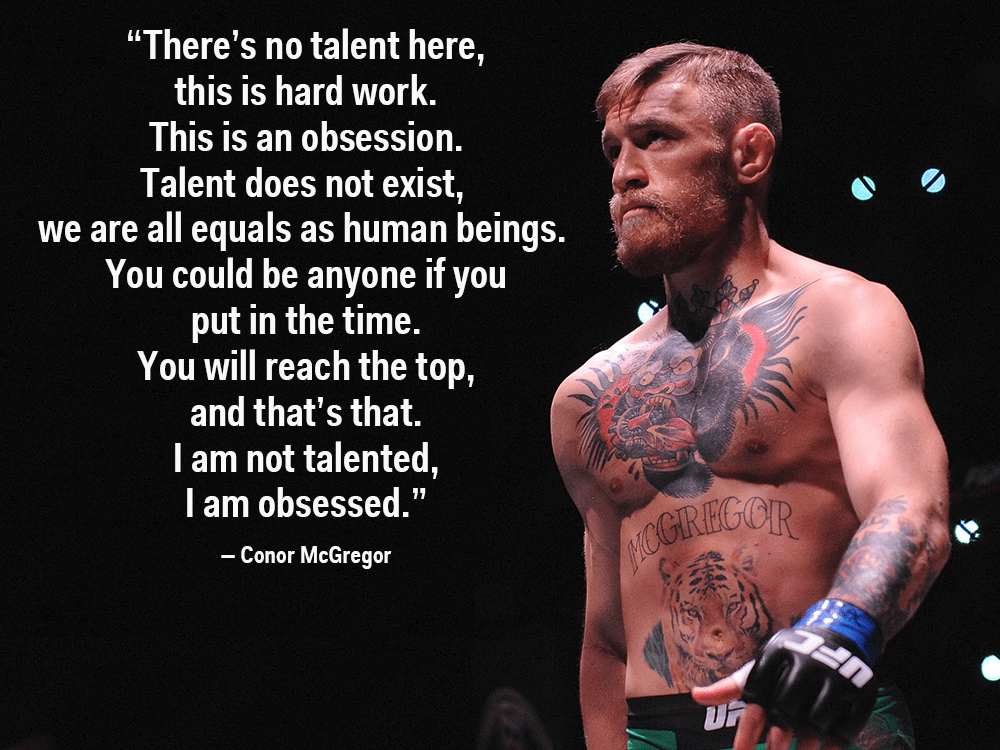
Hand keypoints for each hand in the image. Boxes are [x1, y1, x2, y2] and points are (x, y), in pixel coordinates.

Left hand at [692, 625, 876, 749]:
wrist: (839, 638)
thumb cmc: (787, 662)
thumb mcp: (759, 668)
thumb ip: (730, 687)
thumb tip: (695, 696)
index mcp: (775, 659)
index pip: (755, 702)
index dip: (747, 736)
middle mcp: (805, 667)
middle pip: (786, 717)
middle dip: (776, 746)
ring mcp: (834, 681)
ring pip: (815, 728)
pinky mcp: (858, 695)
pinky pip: (844, 732)